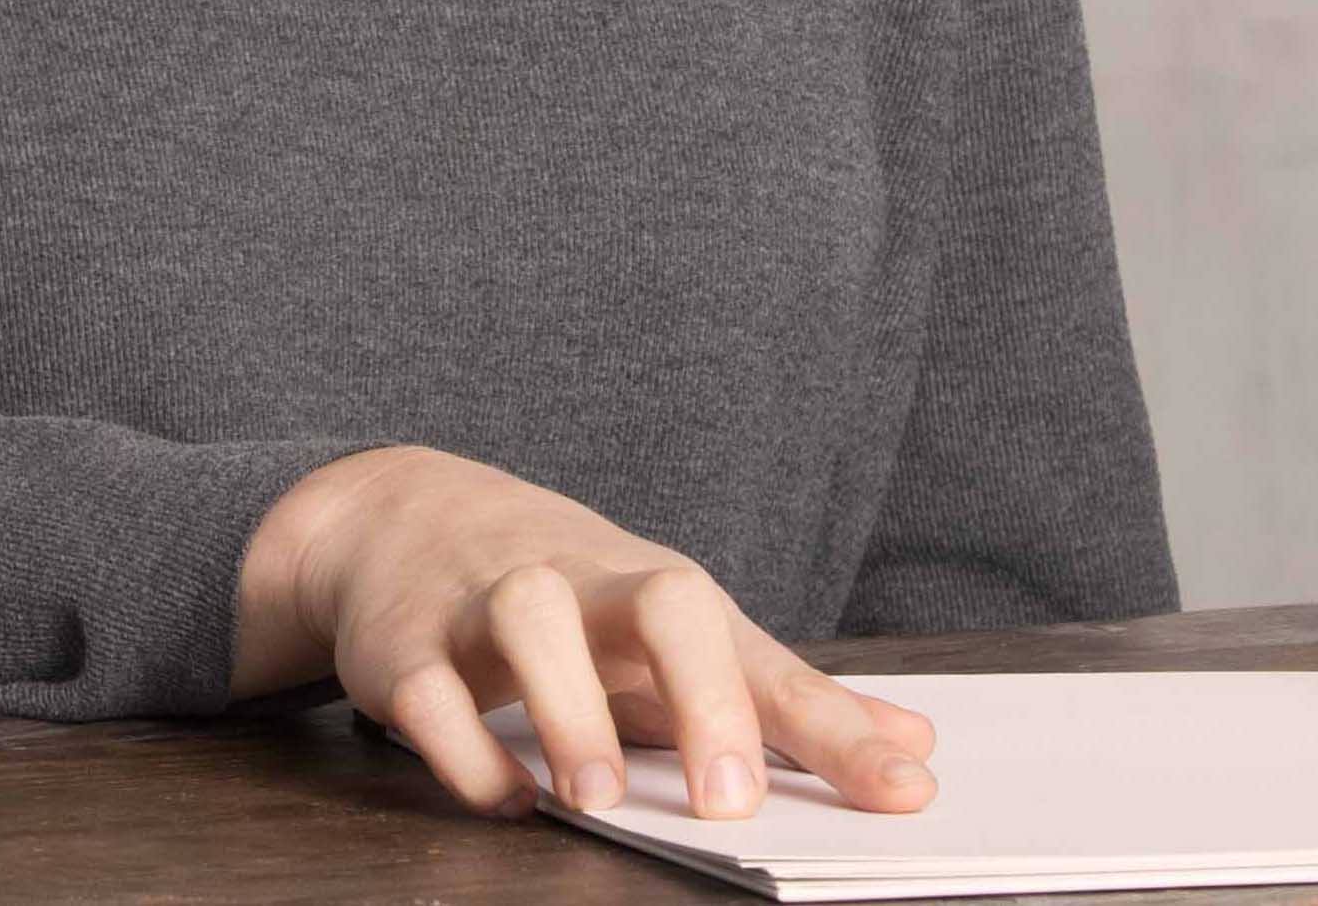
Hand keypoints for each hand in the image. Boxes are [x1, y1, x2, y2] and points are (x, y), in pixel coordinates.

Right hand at [230, 445, 942, 819]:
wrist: (405, 515)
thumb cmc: (572, 594)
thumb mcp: (679, 640)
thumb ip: (786, 702)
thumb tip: (913, 748)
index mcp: (665, 597)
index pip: (767, 659)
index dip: (836, 728)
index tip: (903, 790)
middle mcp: (589, 587)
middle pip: (665, 601)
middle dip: (703, 697)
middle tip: (727, 802)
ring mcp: (490, 603)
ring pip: (530, 620)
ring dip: (566, 709)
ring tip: (593, 797)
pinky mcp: (404, 641)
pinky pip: (425, 685)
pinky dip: (458, 743)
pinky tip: (502, 793)